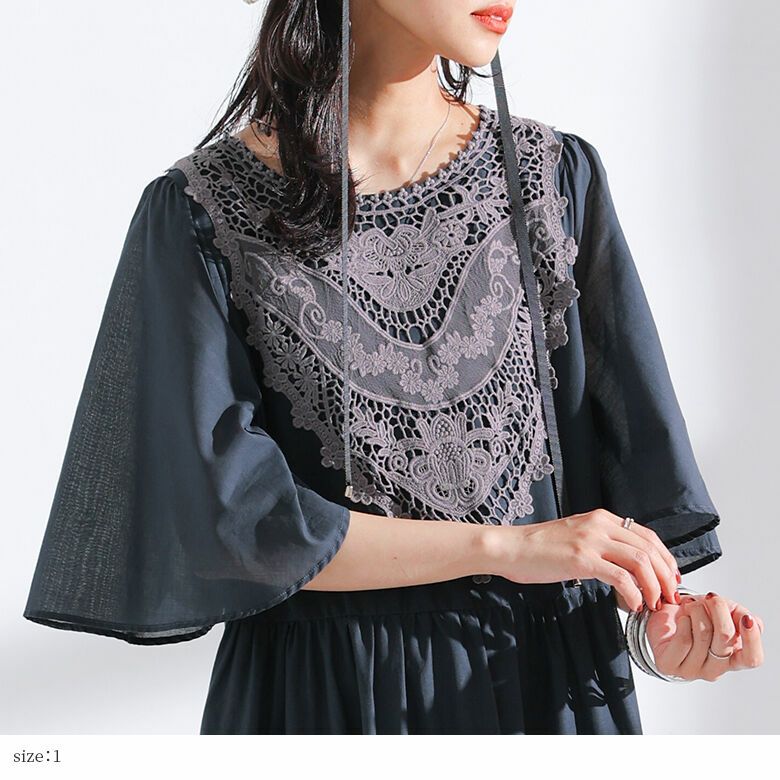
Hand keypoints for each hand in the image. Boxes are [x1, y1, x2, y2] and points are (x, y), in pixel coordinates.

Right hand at [488, 508, 678, 610]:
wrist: (511, 547)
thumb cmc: (539, 547)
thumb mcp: (577, 536)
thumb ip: (601, 543)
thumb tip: (625, 565)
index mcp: (601, 518)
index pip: (647, 536)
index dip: (666, 559)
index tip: (670, 579)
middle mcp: (600, 525)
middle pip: (649, 548)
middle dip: (666, 575)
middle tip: (670, 596)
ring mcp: (591, 541)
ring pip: (640, 561)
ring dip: (654, 586)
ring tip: (655, 603)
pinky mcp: (581, 559)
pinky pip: (620, 577)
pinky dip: (634, 593)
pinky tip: (634, 604)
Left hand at [646, 592, 764, 680]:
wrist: (662, 619)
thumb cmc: (694, 617)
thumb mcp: (721, 611)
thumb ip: (740, 615)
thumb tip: (751, 622)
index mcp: (732, 659)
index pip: (752, 658)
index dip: (752, 639)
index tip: (746, 618)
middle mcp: (715, 669)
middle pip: (726, 639)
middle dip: (719, 609)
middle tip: (710, 598)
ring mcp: (692, 670)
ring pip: (703, 635)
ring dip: (698, 611)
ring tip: (692, 605)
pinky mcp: (670, 665)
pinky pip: (683, 640)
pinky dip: (684, 621)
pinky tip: (682, 618)